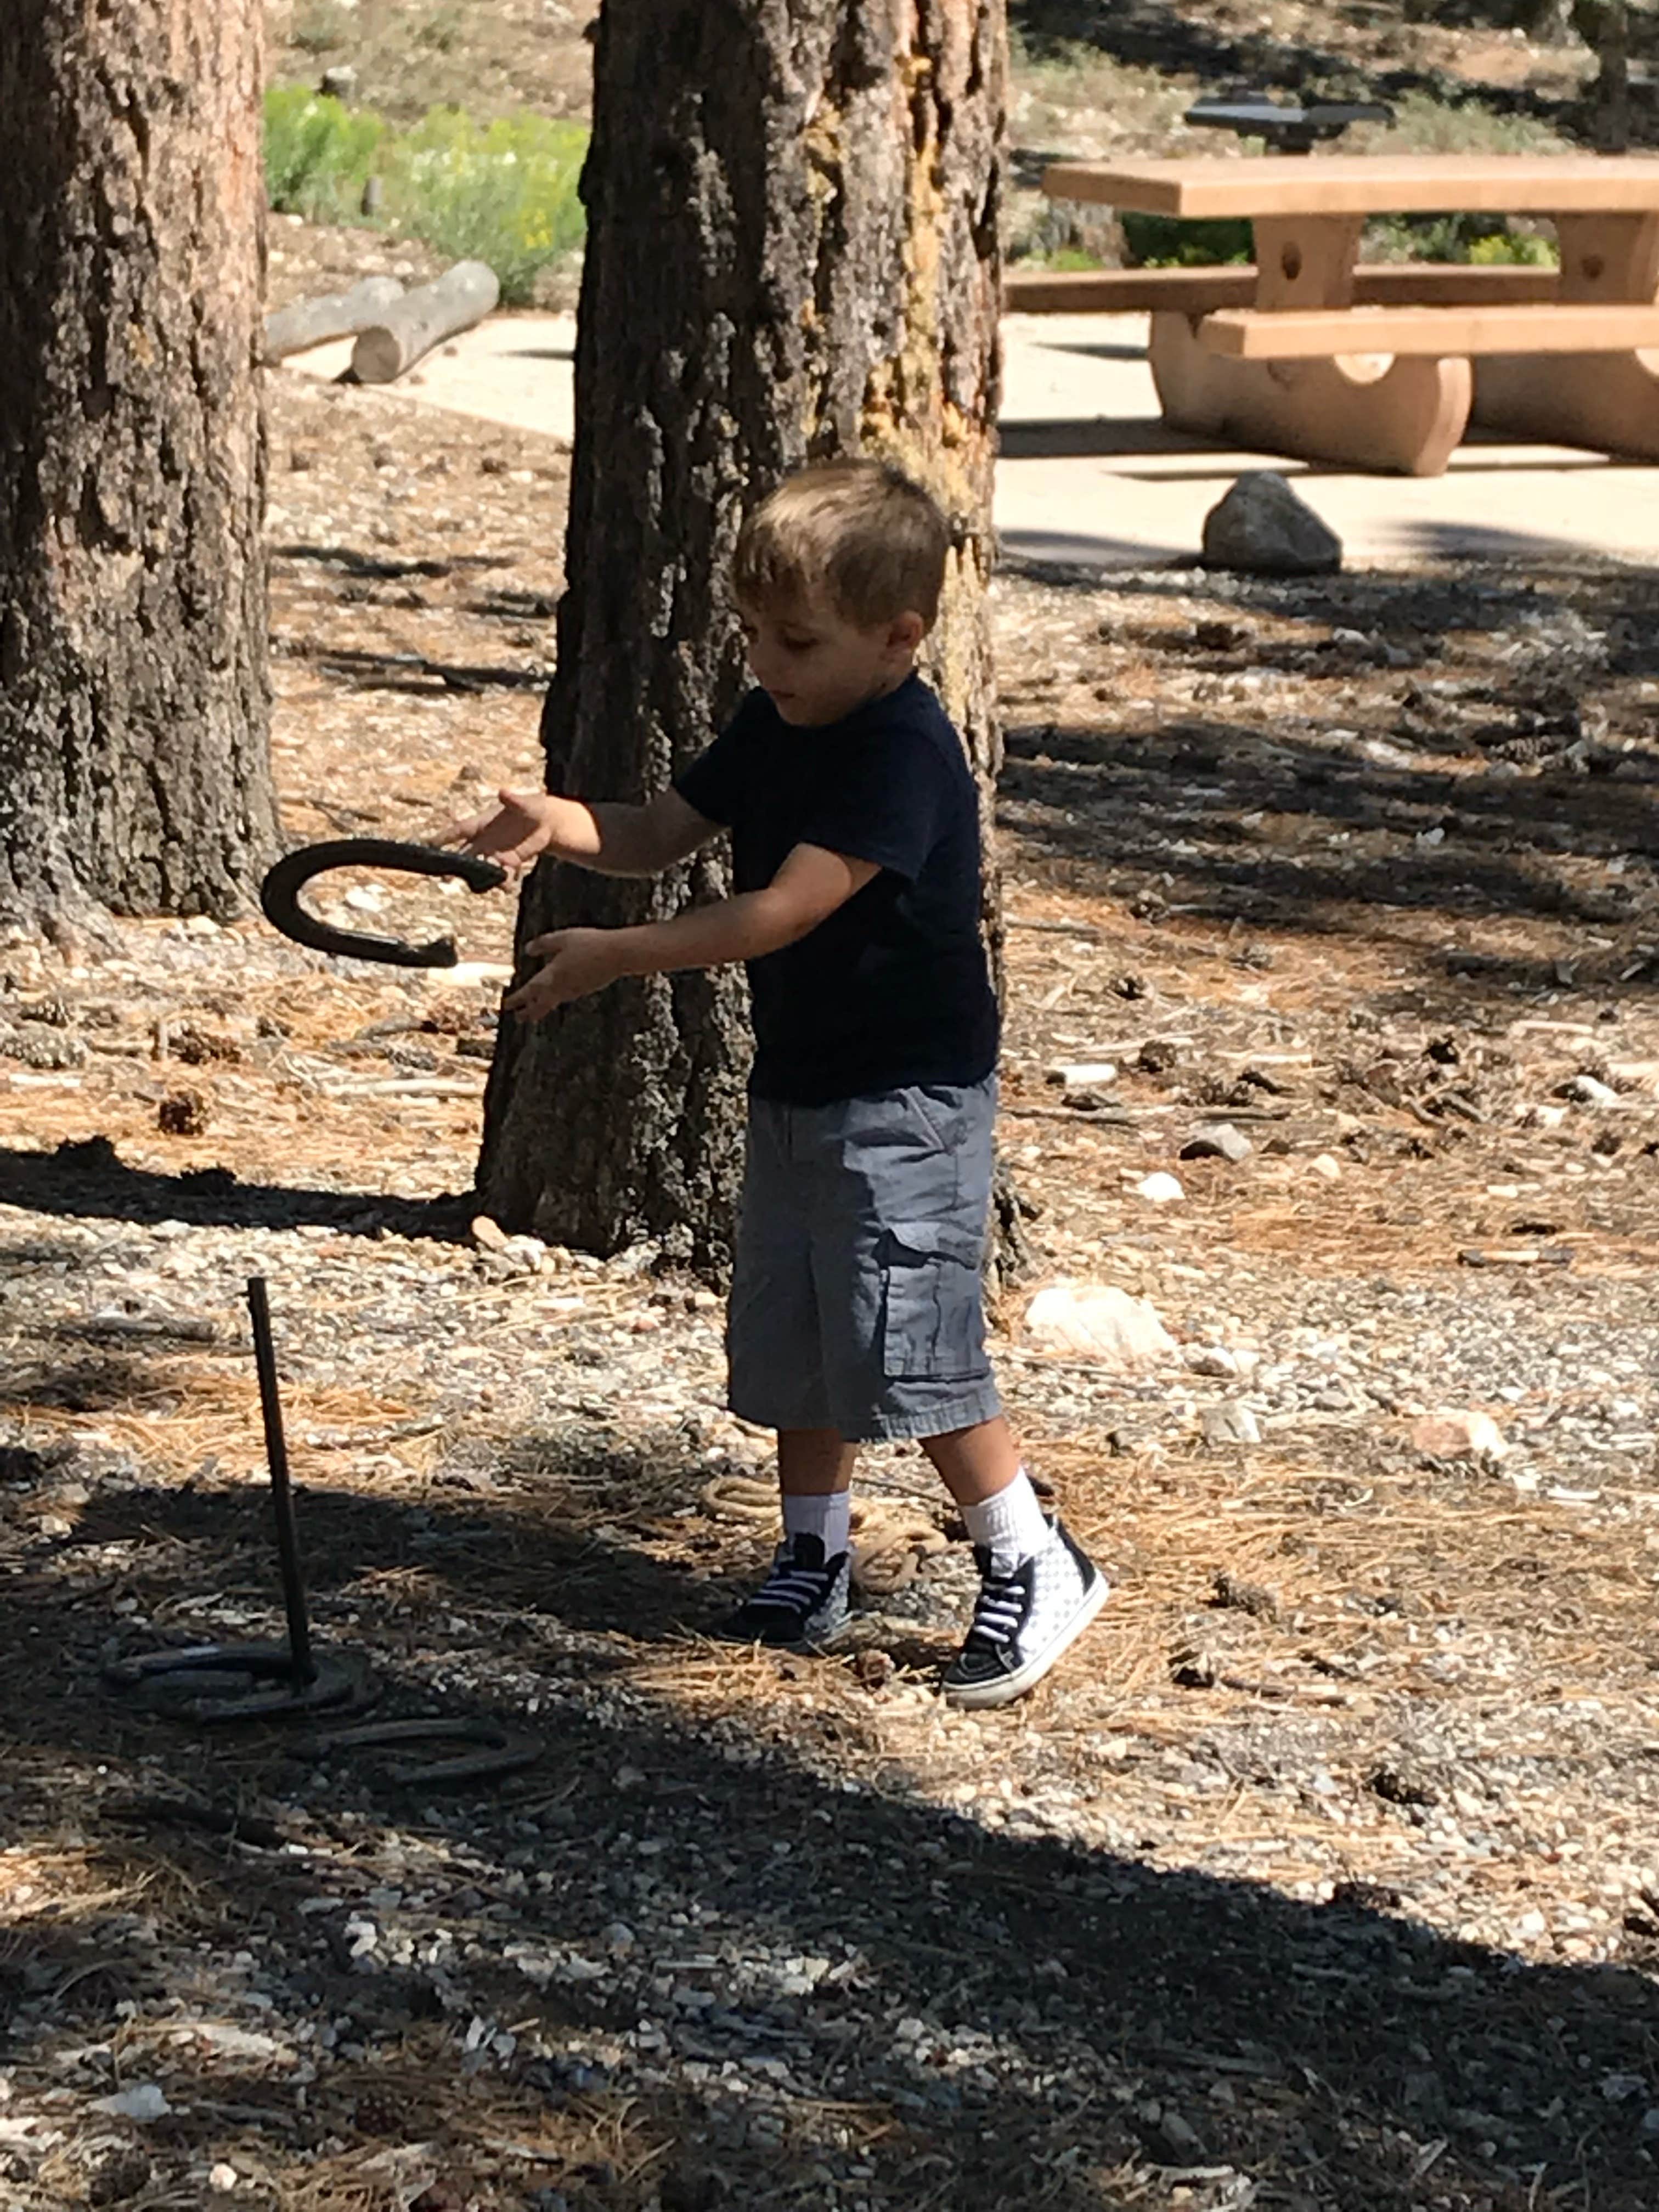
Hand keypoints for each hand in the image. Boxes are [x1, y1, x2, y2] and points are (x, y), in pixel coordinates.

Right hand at [446, 788, 557, 876]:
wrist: (546, 823)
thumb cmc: (530, 807)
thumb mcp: (522, 803)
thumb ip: (512, 800)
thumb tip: (503, 792)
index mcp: (482, 822)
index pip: (458, 830)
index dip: (443, 838)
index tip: (427, 845)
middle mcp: (484, 840)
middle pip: (464, 854)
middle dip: (454, 865)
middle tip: (444, 877)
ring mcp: (495, 853)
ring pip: (480, 868)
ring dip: (478, 877)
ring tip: (478, 886)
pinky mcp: (508, 863)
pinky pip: (501, 875)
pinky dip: (502, 881)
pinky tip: (507, 887)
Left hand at [504, 928, 627, 1021]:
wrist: (617, 955)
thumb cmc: (589, 943)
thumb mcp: (562, 938)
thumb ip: (543, 944)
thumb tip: (528, 950)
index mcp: (552, 975)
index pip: (530, 991)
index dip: (517, 999)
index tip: (506, 1005)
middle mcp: (562, 987)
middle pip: (541, 1005)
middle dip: (529, 1012)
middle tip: (518, 1018)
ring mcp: (575, 990)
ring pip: (554, 1002)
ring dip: (541, 1008)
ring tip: (534, 1011)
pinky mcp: (585, 989)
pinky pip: (565, 997)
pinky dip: (556, 1000)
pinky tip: (557, 996)